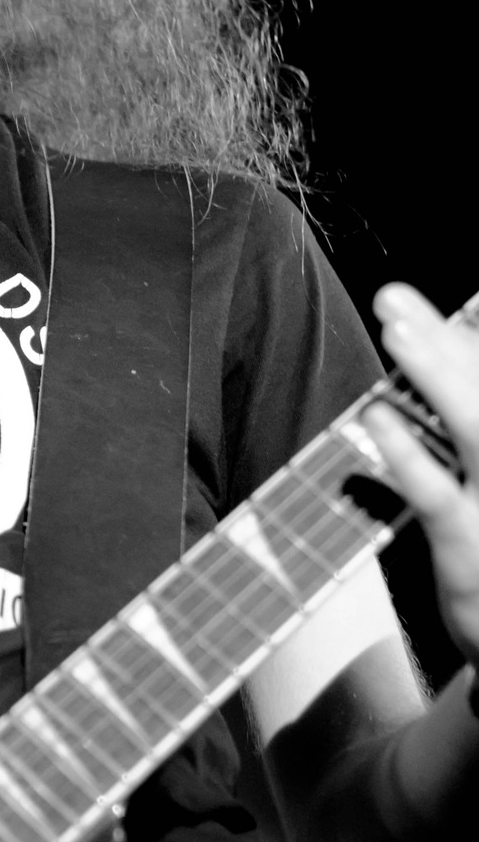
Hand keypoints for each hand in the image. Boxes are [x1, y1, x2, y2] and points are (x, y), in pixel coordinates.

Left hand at [366, 282, 478, 660]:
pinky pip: (433, 490)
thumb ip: (473, 408)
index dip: (475, 340)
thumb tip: (467, 327)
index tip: (464, 303)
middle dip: (443, 340)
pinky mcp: (471, 544)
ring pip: (474, 426)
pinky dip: (402, 449)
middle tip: (393, 297)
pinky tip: (373, 415)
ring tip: (394, 331)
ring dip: (433, 374)